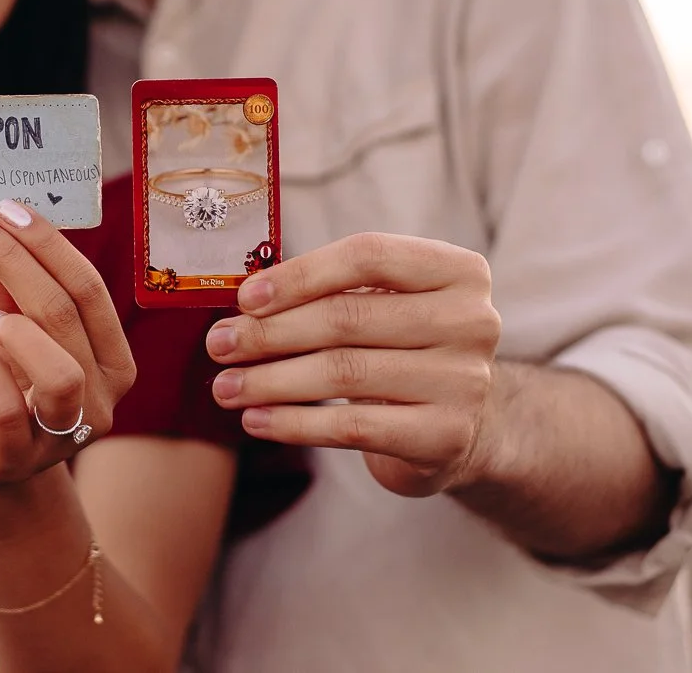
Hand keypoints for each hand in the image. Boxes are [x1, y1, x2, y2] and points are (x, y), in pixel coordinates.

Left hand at [0, 199, 137, 487]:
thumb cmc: (2, 384)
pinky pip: (10, 414)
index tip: (7, 207)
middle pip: (67, 315)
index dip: (48, 244)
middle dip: (17, 260)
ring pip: (60, 372)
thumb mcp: (8, 330)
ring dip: (15, 330)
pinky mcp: (14, 460)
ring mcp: (63, 436)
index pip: (89, 289)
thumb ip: (8, 290)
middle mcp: (101, 400)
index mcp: (112, 361)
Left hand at [206, 233, 500, 496]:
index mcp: (458, 270)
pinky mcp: (446, 436)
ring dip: (271, 381)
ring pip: (344, 373)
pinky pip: (352, 428)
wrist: (467, 426)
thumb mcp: (386, 306)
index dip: (300, 274)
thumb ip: (333, 292)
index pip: (368, 255)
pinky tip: (257, 421)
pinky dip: (294, 423)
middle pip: (347, 317)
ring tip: (226, 387)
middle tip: (219, 344)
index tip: (246, 298)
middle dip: (270, 332)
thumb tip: (244, 303)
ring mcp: (464, 381)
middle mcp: (471, 321)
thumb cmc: (405, 350)